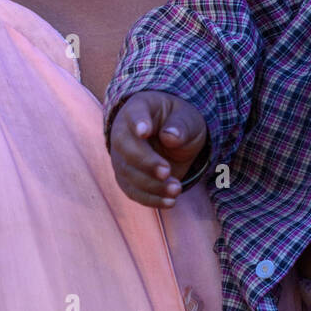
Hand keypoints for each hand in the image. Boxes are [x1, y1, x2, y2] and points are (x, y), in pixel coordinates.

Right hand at [109, 91, 208, 208]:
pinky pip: (133, 191)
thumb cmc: (179, 122)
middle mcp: (123, 132)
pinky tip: (170, 201)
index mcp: (138, 108)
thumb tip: (171, 137)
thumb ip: (181, 126)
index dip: (138, 123)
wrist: (174, 138)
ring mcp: (122, 157)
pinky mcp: (127, 178)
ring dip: (152, 185)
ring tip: (176, 189)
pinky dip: (151, 199)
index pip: (134, 114)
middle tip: (167, 171)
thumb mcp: (188, 118)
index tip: (145, 130)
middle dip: (146, 162)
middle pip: (126, 148)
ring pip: (128, 174)